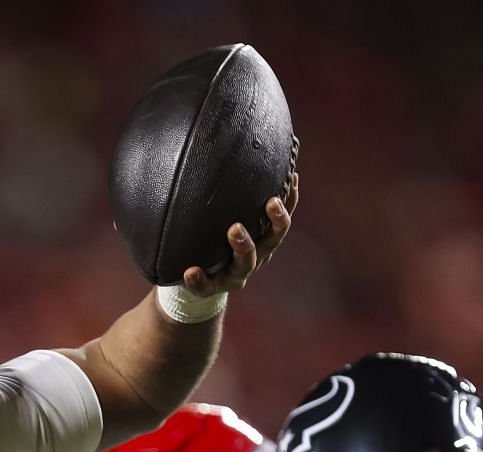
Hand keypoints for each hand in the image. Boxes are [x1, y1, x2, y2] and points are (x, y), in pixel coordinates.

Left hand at [182, 160, 299, 295]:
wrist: (193, 282)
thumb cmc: (208, 238)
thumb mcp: (216, 212)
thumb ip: (218, 186)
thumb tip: (208, 132)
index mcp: (259, 236)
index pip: (281, 214)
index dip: (290, 198)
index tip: (292, 176)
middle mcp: (254, 254)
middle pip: (273, 238)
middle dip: (275, 220)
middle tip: (271, 202)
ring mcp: (235, 273)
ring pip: (246, 262)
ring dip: (243, 245)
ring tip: (234, 229)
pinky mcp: (212, 288)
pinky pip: (206, 286)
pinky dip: (199, 279)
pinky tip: (190, 271)